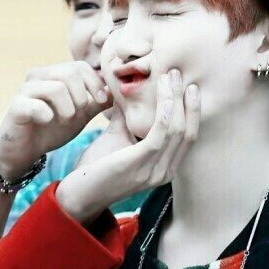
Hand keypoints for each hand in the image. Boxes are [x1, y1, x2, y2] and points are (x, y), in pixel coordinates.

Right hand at [0, 61, 110, 178]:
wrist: (27, 148)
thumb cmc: (54, 128)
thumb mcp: (81, 114)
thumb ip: (97, 102)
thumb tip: (118, 91)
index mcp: (55, 74)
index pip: (81, 66)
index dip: (95, 83)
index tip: (100, 101)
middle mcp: (39, 76)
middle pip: (70, 73)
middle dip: (82, 96)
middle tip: (79, 112)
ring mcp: (26, 90)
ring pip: (56, 88)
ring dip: (68, 109)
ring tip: (64, 119)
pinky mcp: (16, 107)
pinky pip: (36, 105)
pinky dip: (47, 115)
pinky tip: (47, 121)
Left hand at [56, 69, 199, 223]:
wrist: (77, 195)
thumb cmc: (95, 168)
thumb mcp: (116, 138)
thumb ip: (127, 118)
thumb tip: (129, 90)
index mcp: (164, 168)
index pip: (187, 136)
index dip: (191, 110)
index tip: (187, 86)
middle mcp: (165, 172)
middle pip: (186, 131)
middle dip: (186, 100)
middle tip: (179, 73)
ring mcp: (154, 171)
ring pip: (176, 130)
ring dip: (175, 99)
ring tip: (170, 76)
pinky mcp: (140, 165)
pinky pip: (160, 134)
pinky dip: (165, 111)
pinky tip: (163, 93)